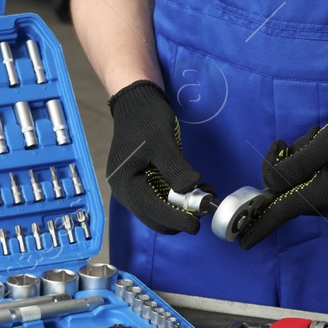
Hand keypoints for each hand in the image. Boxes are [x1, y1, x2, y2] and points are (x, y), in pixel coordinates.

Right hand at [106, 80, 202, 234]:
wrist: (135, 103)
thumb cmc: (146, 120)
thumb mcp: (162, 141)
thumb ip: (175, 168)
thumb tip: (191, 190)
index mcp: (125, 183)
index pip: (151, 210)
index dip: (175, 219)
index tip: (196, 225)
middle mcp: (124, 191)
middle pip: (153, 217)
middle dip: (178, 217)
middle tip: (203, 208)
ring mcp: (131, 189)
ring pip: (157, 211)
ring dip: (178, 209)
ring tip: (201, 195)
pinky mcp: (140, 184)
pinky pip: (158, 200)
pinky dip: (175, 200)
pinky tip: (191, 189)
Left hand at [239, 99, 327, 248]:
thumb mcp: (323, 143)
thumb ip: (293, 166)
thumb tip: (270, 185)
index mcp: (325, 195)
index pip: (283, 213)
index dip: (259, 225)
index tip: (240, 242)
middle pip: (286, 194)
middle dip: (281, 168)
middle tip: (287, 143)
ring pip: (297, 186)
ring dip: (297, 163)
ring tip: (315, 141)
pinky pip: (311, 184)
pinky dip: (309, 166)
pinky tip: (321, 148)